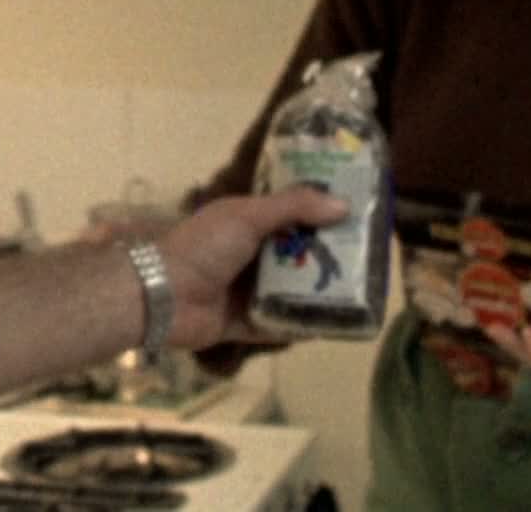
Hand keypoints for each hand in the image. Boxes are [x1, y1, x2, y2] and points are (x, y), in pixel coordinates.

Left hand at [155, 187, 347, 348]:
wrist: (163, 295)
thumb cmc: (204, 247)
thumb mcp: (248, 216)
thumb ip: (294, 207)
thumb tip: (343, 204)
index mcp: (246, 223)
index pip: (290, 216)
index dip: (320, 216)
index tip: (357, 217)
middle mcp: (249, 255)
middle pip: (295, 255)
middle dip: (326, 258)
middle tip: (368, 261)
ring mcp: (246, 291)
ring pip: (291, 291)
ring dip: (318, 292)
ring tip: (361, 294)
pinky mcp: (245, 324)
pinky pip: (279, 324)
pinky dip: (302, 325)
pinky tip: (334, 326)